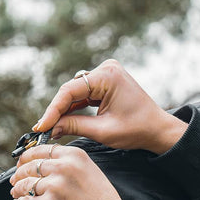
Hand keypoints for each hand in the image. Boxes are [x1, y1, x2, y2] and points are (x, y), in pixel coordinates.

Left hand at [10, 144, 136, 199]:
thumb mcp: (91, 172)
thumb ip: (70, 165)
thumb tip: (47, 165)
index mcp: (75, 156)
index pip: (42, 150)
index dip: (27, 156)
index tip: (22, 162)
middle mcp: (64, 168)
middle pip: (30, 166)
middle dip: (20, 173)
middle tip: (16, 179)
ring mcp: (55, 187)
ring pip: (26, 184)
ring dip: (18, 189)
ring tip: (17, 192)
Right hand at [32, 59, 186, 154]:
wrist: (158, 129)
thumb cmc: (138, 130)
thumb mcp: (103, 131)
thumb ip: (74, 126)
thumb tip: (51, 129)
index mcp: (108, 76)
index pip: (70, 91)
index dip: (53, 110)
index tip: (41, 127)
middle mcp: (106, 69)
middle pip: (71, 90)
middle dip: (57, 110)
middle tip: (43, 129)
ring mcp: (106, 74)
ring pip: (76, 92)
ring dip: (64, 109)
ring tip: (50, 127)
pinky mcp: (106, 82)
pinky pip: (84, 94)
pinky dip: (75, 107)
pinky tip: (64, 120)